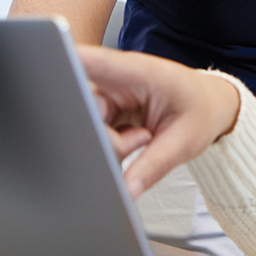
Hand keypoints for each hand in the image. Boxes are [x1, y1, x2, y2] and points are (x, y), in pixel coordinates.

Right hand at [77, 45, 239, 198]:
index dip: (69, 64)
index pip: (96, 64)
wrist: (210, 105)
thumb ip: (152, 165)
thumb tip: (125, 191)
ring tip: (144, 139)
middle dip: (106, 138)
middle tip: (140, 141)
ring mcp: (109, 92)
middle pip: (86, 109)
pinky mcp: (106, 107)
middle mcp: (117, 78)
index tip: (44, 64)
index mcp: (139, 72)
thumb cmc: (201, 111)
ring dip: (112, 143)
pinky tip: (136, 140)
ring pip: (88, 125)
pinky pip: (95, 132)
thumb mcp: (185, 141)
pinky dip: (112, 145)